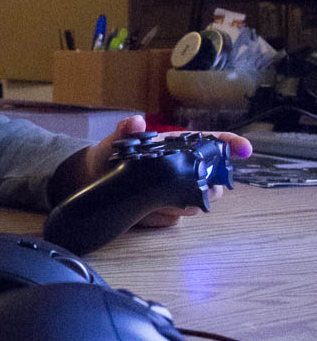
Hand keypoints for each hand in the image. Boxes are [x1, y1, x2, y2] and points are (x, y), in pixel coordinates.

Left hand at [80, 115, 252, 228]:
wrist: (96, 181)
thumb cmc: (111, 155)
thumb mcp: (118, 141)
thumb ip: (127, 131)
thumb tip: (136, 121)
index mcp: (179, 147)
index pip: (213, 144)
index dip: (232, 145)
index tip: (245, 148)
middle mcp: (184, 171)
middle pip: (213, 181)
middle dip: (205, 185)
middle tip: (185, 185)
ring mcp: (178, 193)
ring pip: (194, 204)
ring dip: (175, 203)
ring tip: (152, 198)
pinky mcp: (167, 212)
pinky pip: (173, 219)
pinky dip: (160, 215)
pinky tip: (145, 209)